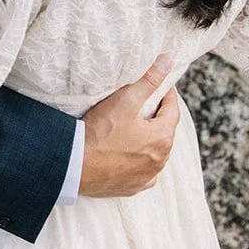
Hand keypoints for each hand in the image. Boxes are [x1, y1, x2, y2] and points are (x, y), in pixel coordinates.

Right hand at [77, 53, 178, 196]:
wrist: (75, 164)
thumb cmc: (101, 131)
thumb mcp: (126, 100)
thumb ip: (149, 80)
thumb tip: (167, 61)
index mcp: (162, 138)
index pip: (173, 110)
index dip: (167, 94)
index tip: (160, 86)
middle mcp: (160, 161)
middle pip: (164, 132)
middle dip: (157, 116)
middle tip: (143, 103)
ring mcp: (146, 176)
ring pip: (155, 153)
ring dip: (148, 139)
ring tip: (133, 126)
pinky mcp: (132, 187)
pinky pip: (143, 171)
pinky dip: (139, 161)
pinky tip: (128, 153)